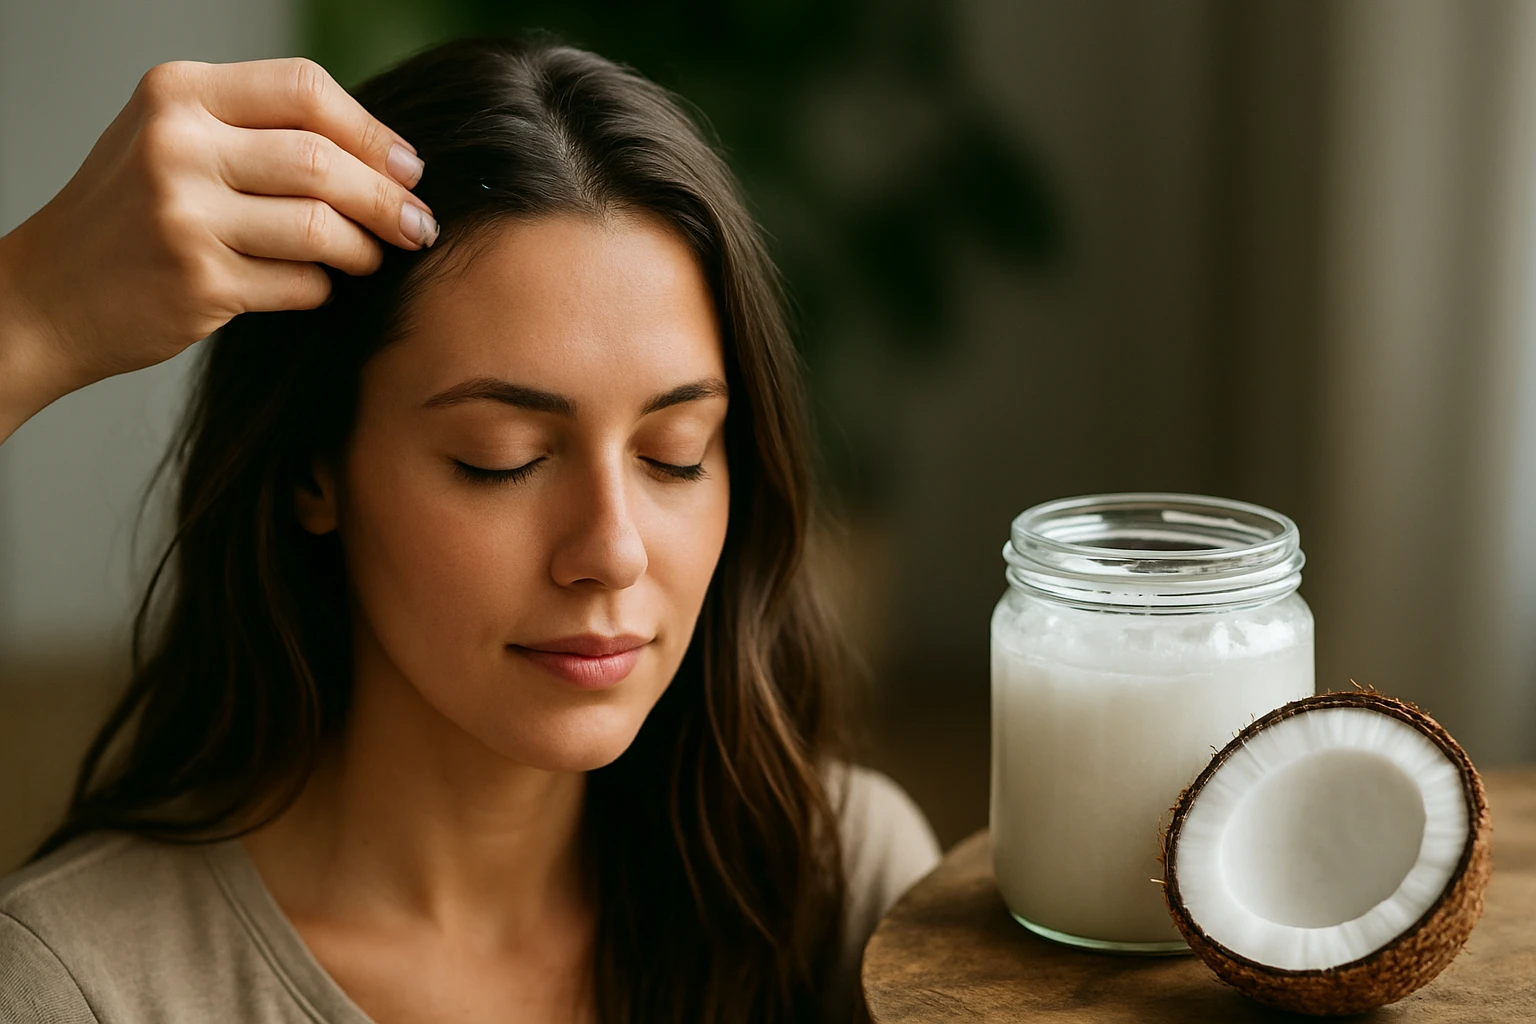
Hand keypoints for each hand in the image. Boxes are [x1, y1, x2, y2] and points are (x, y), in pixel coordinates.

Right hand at [0, 56, 435, 410]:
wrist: (50, 293)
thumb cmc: (131, 214)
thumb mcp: (176, 139)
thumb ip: (260, 129)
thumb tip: (384, 154)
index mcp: (177, 94)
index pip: (306, 89)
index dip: (371, 132)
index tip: (408, 166)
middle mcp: (177, 146)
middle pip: (324, 162)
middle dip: (388, 199)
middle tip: (418, 225)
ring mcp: (184, 215)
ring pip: (322, 227)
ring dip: (364, 249)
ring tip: (372, 258)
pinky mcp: (199, 282)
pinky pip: (301, 284)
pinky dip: (322, 288)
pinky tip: (317, 286)